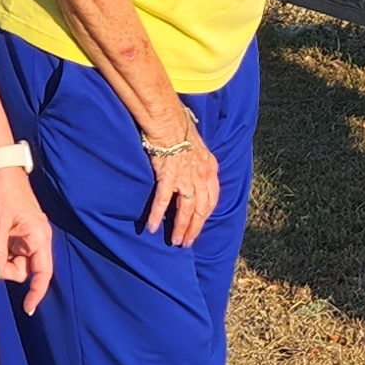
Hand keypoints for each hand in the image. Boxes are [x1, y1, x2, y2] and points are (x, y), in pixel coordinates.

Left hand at [0, 167, 54, 312]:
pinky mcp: (15, 232)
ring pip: (13, 262)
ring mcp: (26, 235)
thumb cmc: (1, 192)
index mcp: (38, 236)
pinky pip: (7, 251)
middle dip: (3, 270)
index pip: (43, 272)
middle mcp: (36, 238)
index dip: (37, 292)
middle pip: (24, 269)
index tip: (28, 308)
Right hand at [144, 127, 219, 248]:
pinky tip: (151, 227)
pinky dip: (157, 216)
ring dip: (180, 228)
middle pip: (201, 210)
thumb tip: (198, 175)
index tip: (199, 225)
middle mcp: (201, 177)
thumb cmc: (182, 131)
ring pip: (185, 210)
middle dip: (194, 229)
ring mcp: (185, 178)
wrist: (169, 121)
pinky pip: (163, 201)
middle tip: (187, 243)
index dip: (206, 215)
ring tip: (175, 241)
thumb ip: (201, 165)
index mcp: (210, 170)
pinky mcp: (168, 177)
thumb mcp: (200, 149)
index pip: (212, 199)